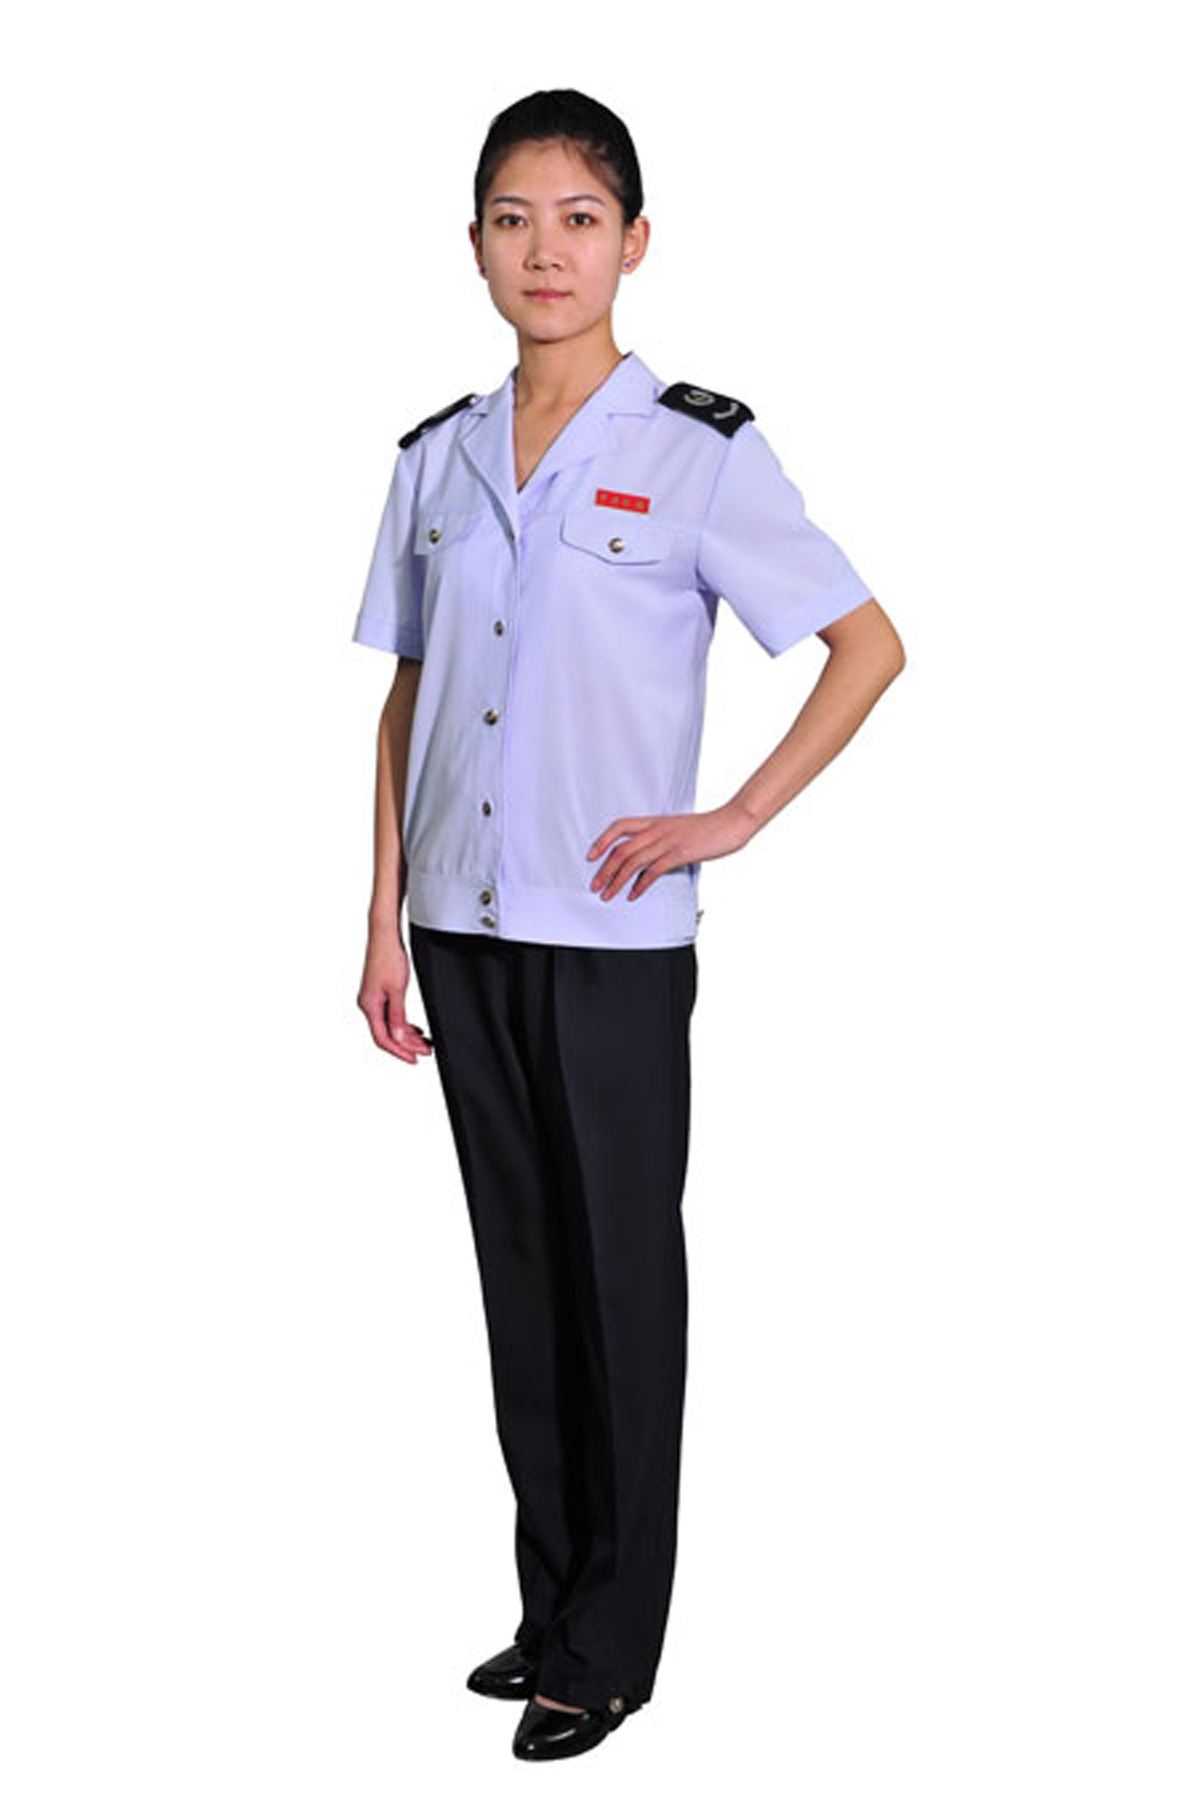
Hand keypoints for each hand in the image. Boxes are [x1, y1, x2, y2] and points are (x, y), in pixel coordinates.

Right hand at [357, 928, 434, 1063]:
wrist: (384, 936)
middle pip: (387, 1034)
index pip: (383, 1039)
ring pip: (390, 1026)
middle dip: (407, 1045)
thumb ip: (398, 1016)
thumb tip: (399, 1038)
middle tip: (425, 1051)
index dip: (399, 1051)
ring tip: (424, 1042)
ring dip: (407, 1035)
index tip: (413, 1059)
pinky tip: (415, 1028)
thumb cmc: (388, 957)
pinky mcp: (379, 993)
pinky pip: (391, 1015)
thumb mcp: (397, 990)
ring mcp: (373, 999)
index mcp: (369, 1006)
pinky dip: (403, 1024)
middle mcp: (368, 1005)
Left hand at [585, 804, 754, 902]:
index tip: (591, 856)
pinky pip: (653, 871)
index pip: (619, 826)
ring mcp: (667, 841)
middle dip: (604, 869)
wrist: (731, 822)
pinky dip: (640, 885)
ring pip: (632, 861)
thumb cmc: (708, 827)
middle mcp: (657, 830)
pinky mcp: (679, 854)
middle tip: (594, 885)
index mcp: (655, 821)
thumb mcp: (679, 828)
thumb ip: (662, 839)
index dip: (602, 840)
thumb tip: (650, 857)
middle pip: (621, 849)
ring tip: (607, 894)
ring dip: (616, 880)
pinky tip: (633, 895)